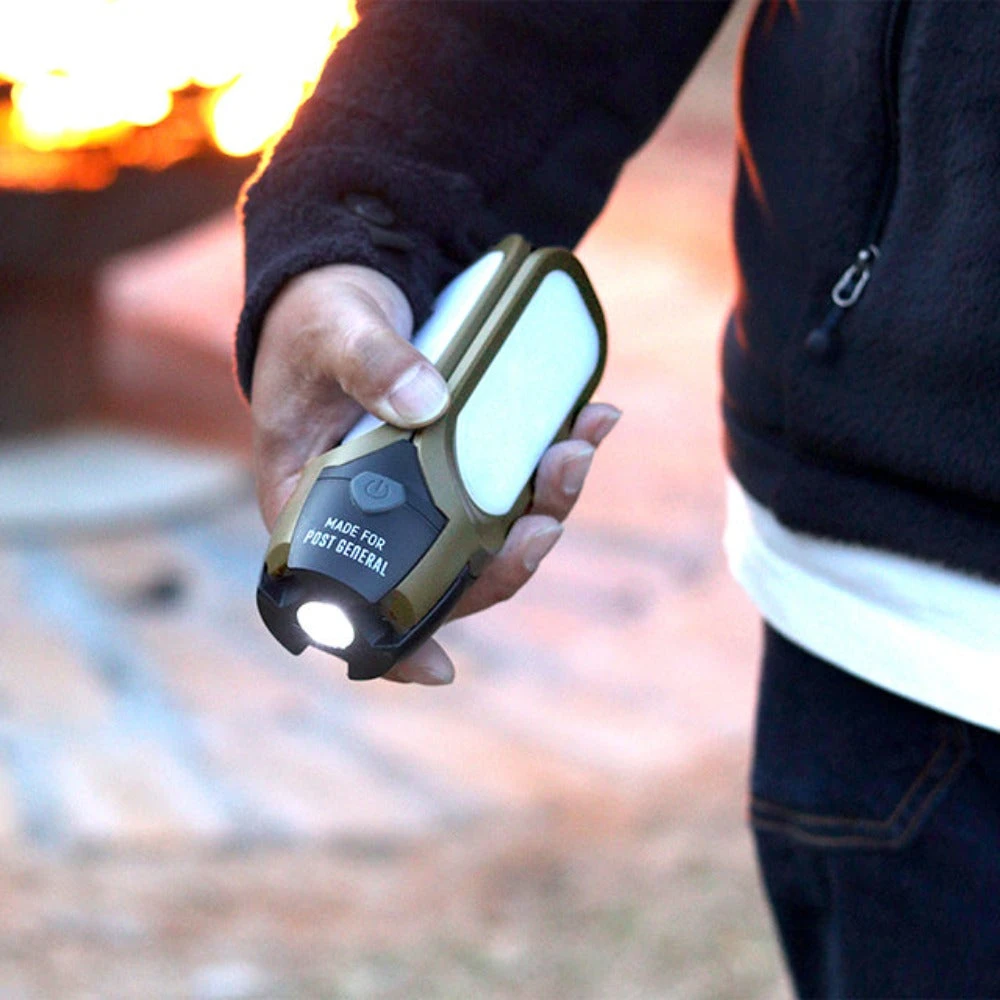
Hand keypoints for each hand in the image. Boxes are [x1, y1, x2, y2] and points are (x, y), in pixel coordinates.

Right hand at [251, 264, 619, 684]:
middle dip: (505, 560)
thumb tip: (428, 408)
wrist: (350, 285)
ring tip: (578, 448)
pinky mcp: (459, 459)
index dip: (392, 644)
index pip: (344, 598)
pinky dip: (552, 459)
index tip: (442, 671)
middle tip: (547, 524)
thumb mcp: (335, 331)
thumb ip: (371, 363)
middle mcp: (372, 515)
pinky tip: (590, 417)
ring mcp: (422, 491)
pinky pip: (510, 480)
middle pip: (440, 573)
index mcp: (314, 506)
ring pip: (488, 532)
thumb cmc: (319, 319)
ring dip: (543, 505)